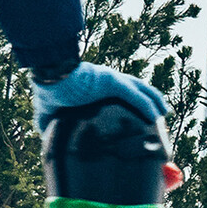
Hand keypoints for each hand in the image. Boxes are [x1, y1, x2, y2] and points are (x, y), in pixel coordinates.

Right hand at [30, 61, 167, 131]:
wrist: (46, 74)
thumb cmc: (47, 87)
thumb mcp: (49, 108)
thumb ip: (48, 121)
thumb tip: (43, 134)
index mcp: (97, 85)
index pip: (120, 92)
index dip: (131, 101)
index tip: (137, 114)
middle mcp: (108, 79)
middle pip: (136, 88)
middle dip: (149, 99)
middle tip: (158, 113)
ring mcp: (111, 79)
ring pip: (141, 89)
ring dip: (154, 100)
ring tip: (163, 113)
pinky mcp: (111, 81)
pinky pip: (135, 95)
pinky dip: (147, 105)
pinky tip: (156, 115)